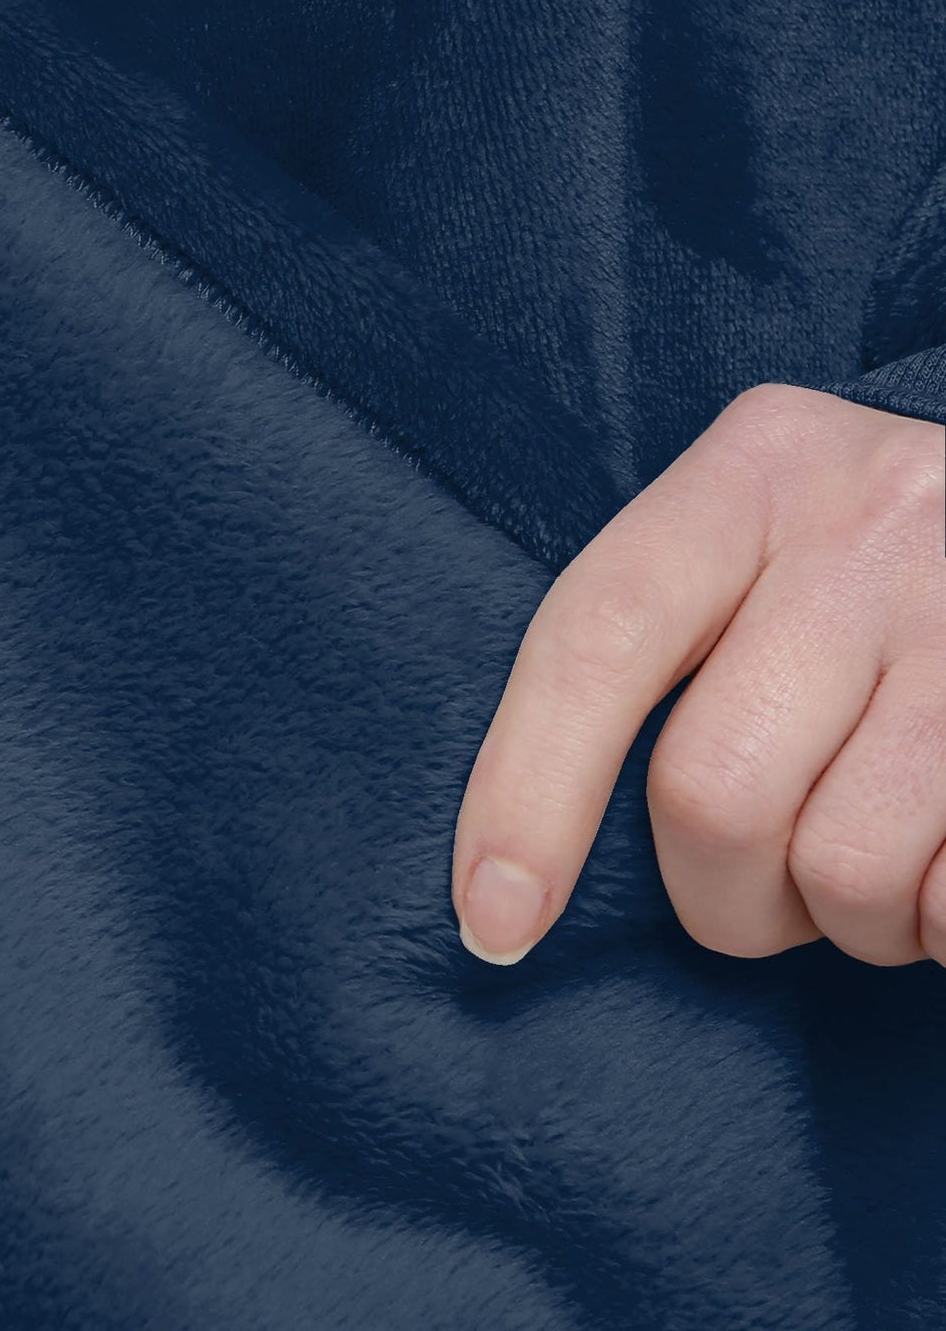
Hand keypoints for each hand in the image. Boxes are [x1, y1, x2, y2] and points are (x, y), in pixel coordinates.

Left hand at [453, 383, 945, 967]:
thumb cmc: (881, 578)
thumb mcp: (776, 543)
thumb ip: (672, 643)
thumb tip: (515, 865)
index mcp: (760, 466)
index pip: (597, 637)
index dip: (526, 792)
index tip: (490, 924)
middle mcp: (875, 522)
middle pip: (710, 790)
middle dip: (723, 896)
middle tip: (764, 888)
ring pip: (846, 870)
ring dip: (851, 921)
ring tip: (883, 858)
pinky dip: (942, 926)